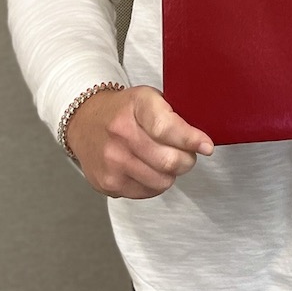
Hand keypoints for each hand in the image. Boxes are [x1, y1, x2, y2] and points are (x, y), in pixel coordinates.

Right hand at [66, 85, 213, 197]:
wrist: (84, 122)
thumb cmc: (124, 110)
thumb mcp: (149, 98)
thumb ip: (174, 115)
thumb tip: (201, 141)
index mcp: (136, 105)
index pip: (167, 128)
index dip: (191, 140)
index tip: (206, 146)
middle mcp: (120, 133)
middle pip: (168, 161)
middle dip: (187, 160)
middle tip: (186, 154)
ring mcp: (112, 160)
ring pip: (161, 181)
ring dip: (171, 174)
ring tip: (164, 160)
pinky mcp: (107, 182)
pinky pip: (146, 192)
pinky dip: (155, 183)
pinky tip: (147, 168)